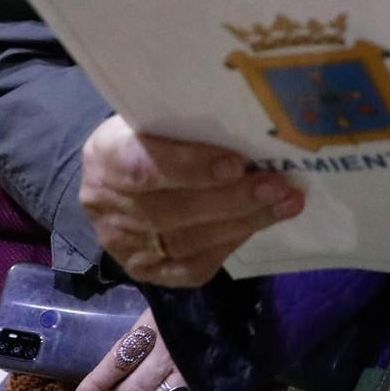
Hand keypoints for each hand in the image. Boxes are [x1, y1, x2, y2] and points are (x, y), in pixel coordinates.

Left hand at [69, 307, 206, 390]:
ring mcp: (190, 372)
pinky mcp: (211, 383)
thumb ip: (139, 330)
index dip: (95, 383)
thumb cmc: (188, 299)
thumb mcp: (157, 306)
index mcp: (151, 330)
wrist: (230, 300)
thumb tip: (115, 352)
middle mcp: (167, 355)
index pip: (115, 362)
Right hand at [79, 117, 303, 286]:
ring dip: (242, 223)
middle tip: (278, 186)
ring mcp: (123, 245)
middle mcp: (106, 206)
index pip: (144, 168)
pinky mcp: (144, 271)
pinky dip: (229, 246)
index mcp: (105, 156)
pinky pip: (191, 268)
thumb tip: (250, 128)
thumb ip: (187, 126)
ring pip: (187, 242)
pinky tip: (257, 225)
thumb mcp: (154, 119)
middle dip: (232, 200)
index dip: (191, 168)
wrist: (116, 177)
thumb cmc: (148, 137)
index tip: (237, 163)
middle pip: (172, 211)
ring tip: (283, 205)